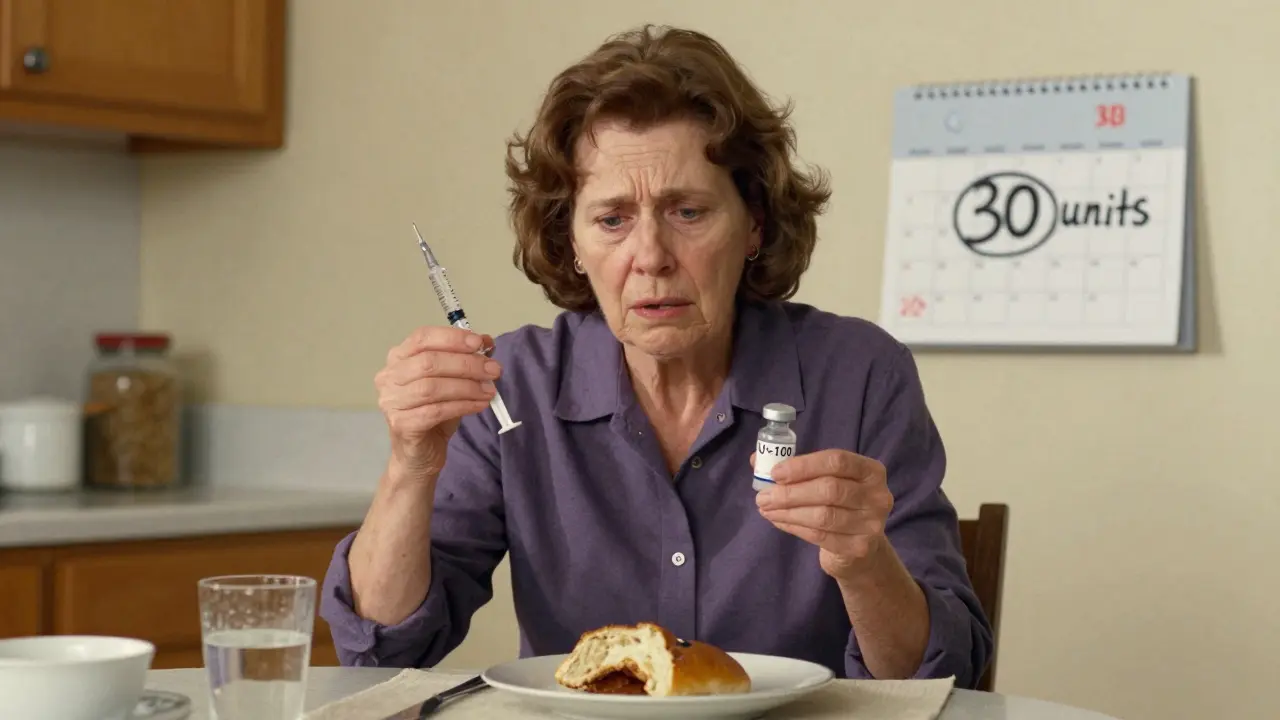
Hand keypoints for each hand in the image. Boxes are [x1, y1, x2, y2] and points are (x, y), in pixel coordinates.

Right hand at [375, 326, 500, 478]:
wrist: (419, 454)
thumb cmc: (433, 413)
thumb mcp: (452, 381)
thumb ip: (465, 360)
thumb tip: (487, 342)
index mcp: (398, 358)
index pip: (422, 337)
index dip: (452, 338)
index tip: (480, 343)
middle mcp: (389, 377)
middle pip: (429, 362)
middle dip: (466, 364)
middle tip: (494, 370)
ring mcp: (391, 402)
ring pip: (432, 387)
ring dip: (467, 386)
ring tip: (489, 390)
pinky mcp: (401, 425)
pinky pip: (435, 411)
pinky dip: (462, 406)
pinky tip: (479, 405)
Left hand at [753, 449, 893, 581]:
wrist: (859, 547)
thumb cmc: (838, 504)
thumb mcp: (825, 481)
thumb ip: (796, 468)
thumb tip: (756, 460)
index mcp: (871, 471)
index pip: (837, 461)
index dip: (804, 465)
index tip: (776, 473)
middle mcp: (878, 496)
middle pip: (829, 489)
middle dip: (790, 492)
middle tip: (763, 496)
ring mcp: (871, 524)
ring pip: (823, 516)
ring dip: (788, 512)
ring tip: (766, 509)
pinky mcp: (859, 547)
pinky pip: (819, 536)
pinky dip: (794, 527)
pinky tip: (779, 521)